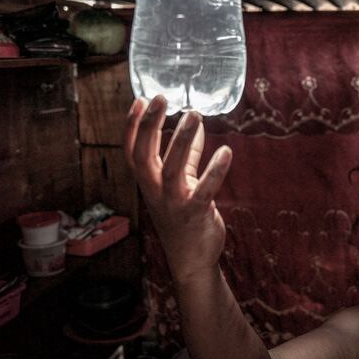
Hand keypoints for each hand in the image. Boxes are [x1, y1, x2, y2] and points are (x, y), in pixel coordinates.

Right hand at [124, 95, 232, 281]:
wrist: (192, 259)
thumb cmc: (184, 216)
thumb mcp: (181, 182)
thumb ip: (187, 155)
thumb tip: (195, 126)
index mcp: (148, 182)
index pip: (132, 150)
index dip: (132, 126)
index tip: (142, 100)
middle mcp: (155, 191)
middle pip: (144, 155)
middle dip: (150, 126)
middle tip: (162, 98)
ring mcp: (173, 203)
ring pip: (170, 169)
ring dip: (181, 140)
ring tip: (194, 114)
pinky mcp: (195, 214)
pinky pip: (204, 190)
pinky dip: (215, 171)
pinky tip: (226, 151)